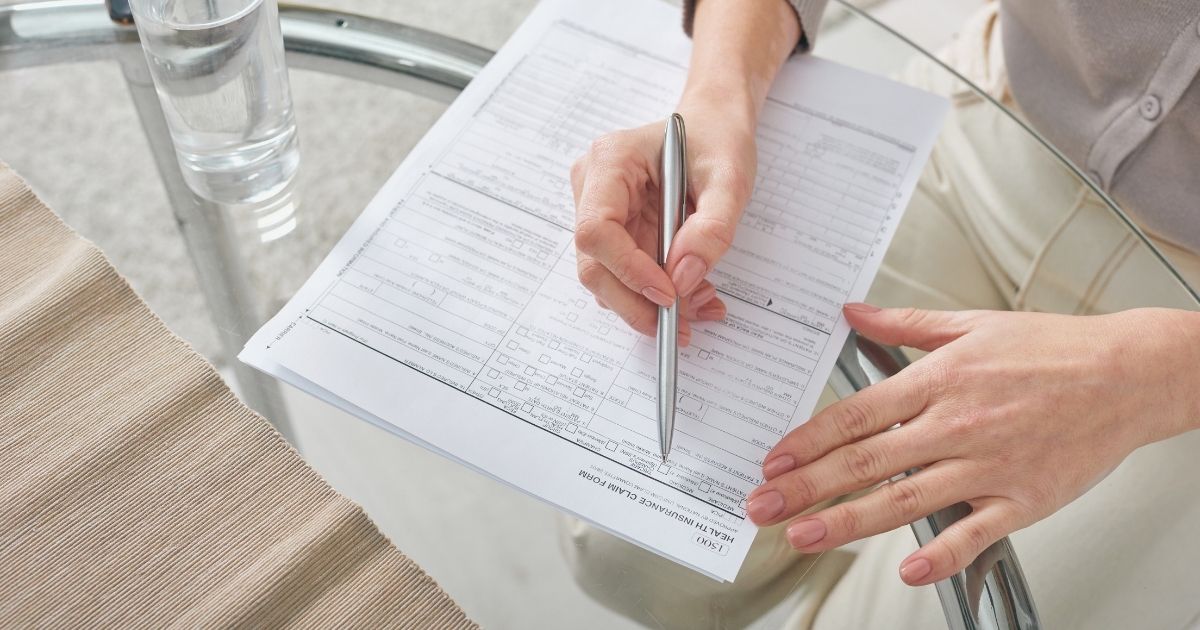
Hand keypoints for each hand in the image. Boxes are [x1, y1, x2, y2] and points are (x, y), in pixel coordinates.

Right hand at [570, 100, 756, 343]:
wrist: (712, 127)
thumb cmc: (717, 140)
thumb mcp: (730, 178)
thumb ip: (712, 228)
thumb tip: (683, 278)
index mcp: (610, 161)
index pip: (596, 230)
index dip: (628, 270)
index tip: (669, 294)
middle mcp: (592, 187)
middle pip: (594, 264)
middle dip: (636, 302)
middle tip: (681, 325)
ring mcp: (597, 212)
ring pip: (607, 278)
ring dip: (649, 304)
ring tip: (701, 304)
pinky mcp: (613, 233)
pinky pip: (625, 276)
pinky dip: (655, 295)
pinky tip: (692, 293)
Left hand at [747, 304, 1199, 584]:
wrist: (1129, 373)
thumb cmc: (1054, 349)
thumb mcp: (972, 323)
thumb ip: (903, 324)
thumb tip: (852, 312)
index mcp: (939, 380)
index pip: (855, 414)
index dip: (808, 439)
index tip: (775, 459)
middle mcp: (956, 424)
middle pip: (865, 461)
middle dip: (805, 485)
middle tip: (763, 505)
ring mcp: (988, 465)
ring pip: (903, 499)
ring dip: (847, 521)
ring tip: (803, 535)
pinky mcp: (1023, 499)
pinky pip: (974, 532)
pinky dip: (941, 553)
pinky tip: (908, 569)